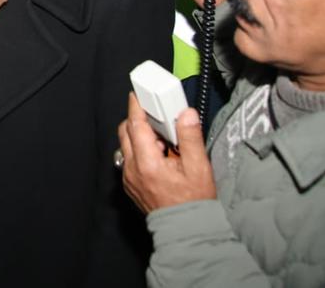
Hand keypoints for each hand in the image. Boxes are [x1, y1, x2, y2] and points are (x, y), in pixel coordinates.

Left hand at [118, 92, 214, 213]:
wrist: (186, 229)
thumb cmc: (193, 201)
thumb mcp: (198, 168)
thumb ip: (191, 137)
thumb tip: (186, 113)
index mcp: (147, 163)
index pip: (135, 125)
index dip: (136, 106)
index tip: (137, 94)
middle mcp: (132, 169)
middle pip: (125, 132)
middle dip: (137, 120)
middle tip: (156, 117)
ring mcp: (129, 178)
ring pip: (126, 145)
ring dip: (138, 136)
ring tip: (161, 141)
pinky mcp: (130, 184)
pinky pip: (128, 159)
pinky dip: (139, 150)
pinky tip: (157, 156)